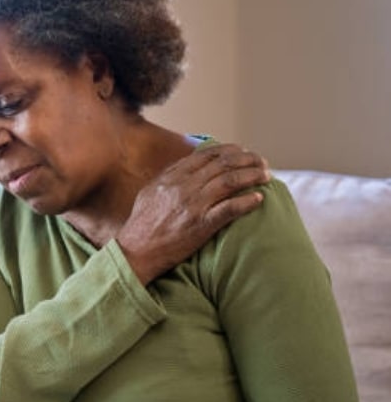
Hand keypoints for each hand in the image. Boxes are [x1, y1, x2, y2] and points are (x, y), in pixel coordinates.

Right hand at [116, 144, 269, 284]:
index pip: (207, 155)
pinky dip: (246, 202)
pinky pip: (230, 208)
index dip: (229, 150)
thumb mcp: (150, 192)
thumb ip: (169, 176)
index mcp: (172, 176)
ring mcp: (193, 205)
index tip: (243, 151)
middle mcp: (184, 186)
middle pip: (224, 165)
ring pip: (230, 181)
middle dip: (248, 160)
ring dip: (252, 176)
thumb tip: (186, 165)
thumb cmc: (141, 224)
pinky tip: (258, 199)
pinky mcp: (201, 225)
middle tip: (262, 162)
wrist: (135, 251)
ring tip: (265, 176)